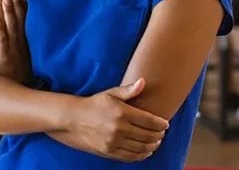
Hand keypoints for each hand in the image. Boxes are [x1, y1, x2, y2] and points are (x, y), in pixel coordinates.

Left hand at [0, 0, 30, 82]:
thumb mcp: (28, 64)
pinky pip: (2, 43)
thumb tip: (35, 40)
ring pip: (11, 29)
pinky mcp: (6, 59)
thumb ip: (29, 50)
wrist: (20, 98)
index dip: (24, 7)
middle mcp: (21, 45)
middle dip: (17, 5)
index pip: (25, 22)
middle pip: (19, 21)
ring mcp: (14, 51)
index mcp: (26, 44)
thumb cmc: (22, 80)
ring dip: (9, 14)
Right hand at [51, 79, 168, 161]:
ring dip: (153, 146)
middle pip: (148, 136)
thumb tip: (143, 82)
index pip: (150, 121)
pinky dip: (142, 155)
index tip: (165, 123)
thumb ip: (128, 90)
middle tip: (162, 133)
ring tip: (156, 142)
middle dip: (159, 135)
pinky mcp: (109, 152)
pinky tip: (145, 151)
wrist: (73, 119)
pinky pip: (131, 157)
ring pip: (142, 148)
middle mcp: (119, 129)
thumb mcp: (110, 94)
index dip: (161, 124)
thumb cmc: (93, 104)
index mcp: (122, 113)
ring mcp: (114, 142)